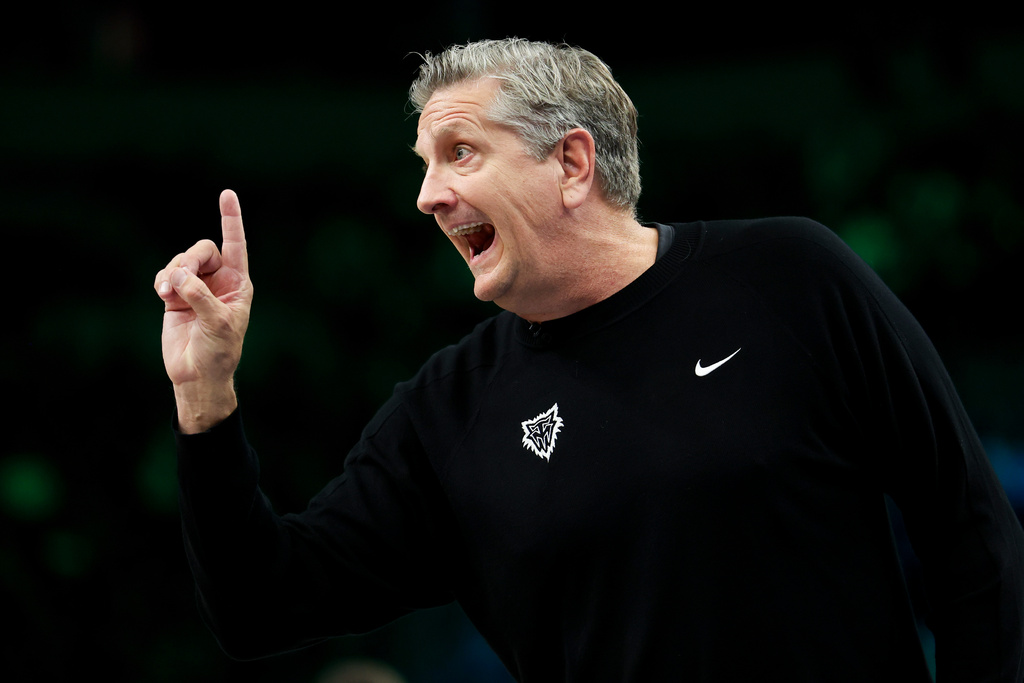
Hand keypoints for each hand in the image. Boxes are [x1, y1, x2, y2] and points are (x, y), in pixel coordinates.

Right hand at [154, 189, 252, 431]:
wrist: (198, 375)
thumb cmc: (219, 352)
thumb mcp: (218, 323)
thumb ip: (200, 296)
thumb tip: (179, 275)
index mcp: (237, 284)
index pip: (235, 245)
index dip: (231, 220)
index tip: (227, 194)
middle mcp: (218, 281)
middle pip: (202, 250)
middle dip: (189, 260)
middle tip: (179, 279)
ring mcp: (196, 287)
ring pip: (181, 262)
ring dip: (172, 273)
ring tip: (168, 294)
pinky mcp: (175, 296)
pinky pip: (165, 275)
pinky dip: (161, 281)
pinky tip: (163, 295)